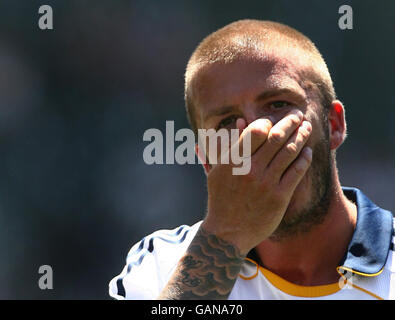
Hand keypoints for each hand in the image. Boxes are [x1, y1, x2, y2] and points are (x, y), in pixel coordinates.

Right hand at [202, 109, 312, 255]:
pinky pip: (296, 172)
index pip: (256, 130)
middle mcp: (249, 169)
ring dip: (301, 136)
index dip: (268, 121)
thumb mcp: (216, 171)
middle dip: (290, 121)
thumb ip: (227, 145)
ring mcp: (265, 183)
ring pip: (289, 151)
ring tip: (306, 127)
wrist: (227, 232)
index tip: (273, 121)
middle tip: (297, 114)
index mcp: (232, 160)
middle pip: (276, 136)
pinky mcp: (279, 197)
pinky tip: (307, 152)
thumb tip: (240, 122)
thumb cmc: (220, 198)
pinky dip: (304, 159)